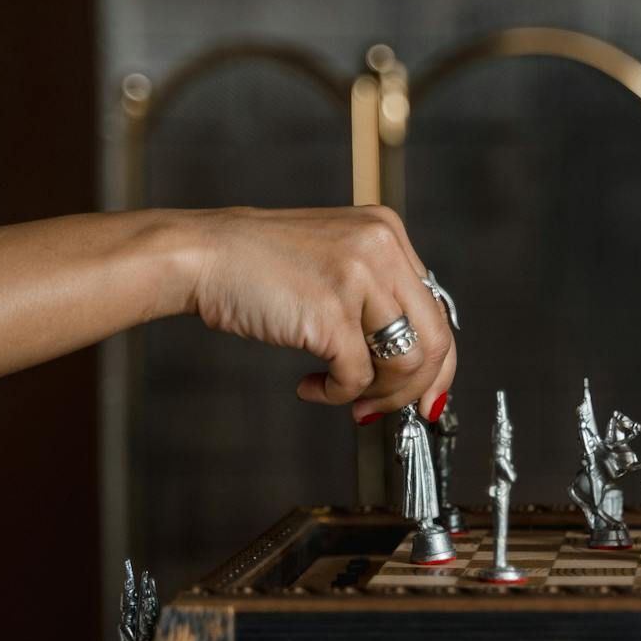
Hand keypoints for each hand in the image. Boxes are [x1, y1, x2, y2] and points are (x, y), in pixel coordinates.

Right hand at [183, 205, 455, 421]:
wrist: (202, 254)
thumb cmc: (259, 264)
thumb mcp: (335, 261)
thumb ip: (376, 296)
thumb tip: (412, 361)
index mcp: (388, 232)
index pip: (437, 309)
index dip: (437, 363)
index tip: (427, 393)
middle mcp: (382, 249)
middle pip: (435, 339)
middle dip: (414, 388)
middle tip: (387, 408)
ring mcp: (358, 279)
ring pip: (406, 363)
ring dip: (377, 394)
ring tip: (346, 397)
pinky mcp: (330, 314)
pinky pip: (356, 377)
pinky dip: (335, 394)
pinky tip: (311, 386)